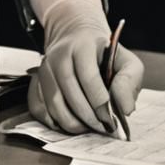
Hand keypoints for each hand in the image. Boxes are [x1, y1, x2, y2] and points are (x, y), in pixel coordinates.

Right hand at [27, 0, 142, 134]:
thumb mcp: (125, 60)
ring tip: (88, 127)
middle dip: (88, 117)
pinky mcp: (35, 81)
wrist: (77, 36)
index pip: (89, 77)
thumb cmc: (104, 54)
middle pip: (70, 93)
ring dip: (72, 123)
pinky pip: (38, 109)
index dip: (100, 102)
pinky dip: (53, 122)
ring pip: (54, 104)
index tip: (111, 119)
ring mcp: (44, 68)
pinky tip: (70, 122)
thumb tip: (126, 109)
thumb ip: (129, 81)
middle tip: (102, 128)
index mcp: (83, 45)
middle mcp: (59, 55)